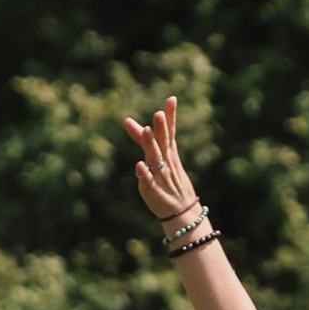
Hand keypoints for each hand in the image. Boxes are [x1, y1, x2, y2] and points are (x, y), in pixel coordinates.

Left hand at [124, 95, 200, 230]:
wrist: (181, 210)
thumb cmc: (168, 180)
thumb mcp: (157, 156)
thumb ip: (141, 138)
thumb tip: (127, 120)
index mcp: (169, 152)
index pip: (170, 131)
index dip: (170, 116)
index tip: (171, 99)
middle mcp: (166, 161)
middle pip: (163, 142)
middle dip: (162, 128)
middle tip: (159, 113)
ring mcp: (160, 175)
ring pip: (155, 158)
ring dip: (151, 145)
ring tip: (148, 131)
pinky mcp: (152, 189)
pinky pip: (148, 180)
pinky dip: (144, 173)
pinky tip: (139, 165)